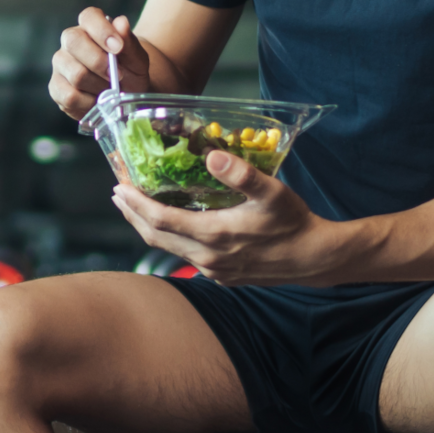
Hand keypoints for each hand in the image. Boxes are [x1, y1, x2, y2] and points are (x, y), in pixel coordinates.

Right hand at [49, 8, 149, 119]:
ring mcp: (60, 64)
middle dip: (99, 62)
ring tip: (111, 91)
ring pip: (75, 74)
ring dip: (99, 86)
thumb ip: (129, 42)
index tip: (118, 48)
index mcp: (90, 26)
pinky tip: (98, 102)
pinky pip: (70, 96)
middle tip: (119, 76)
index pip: (88, 16)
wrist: (126, 95)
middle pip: (74, 43)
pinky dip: (90, 103)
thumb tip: (121, 22)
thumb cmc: (130, 71)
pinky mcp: (56, 87)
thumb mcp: (137, 58)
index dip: (102, 30)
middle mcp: (70, 41)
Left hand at [111, 149, 344, 285]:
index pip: (160, 220)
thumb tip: (212, 157)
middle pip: (155, 236)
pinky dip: (169, 237)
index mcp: (213, 236)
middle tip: (118, 193)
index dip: (135, 203)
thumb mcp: (272, 192)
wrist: (314, 259)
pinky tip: (171, 224)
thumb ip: (241, 175)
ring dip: (148, 226)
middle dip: (132, 214)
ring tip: (135, 206)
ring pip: (168, 248)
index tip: (119, 187)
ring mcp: (213, 270)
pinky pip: (184, 255)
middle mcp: (207, 258)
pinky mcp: (221, 275)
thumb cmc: (294, 222)